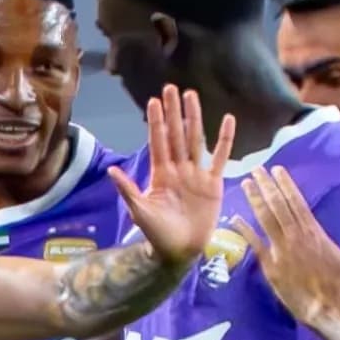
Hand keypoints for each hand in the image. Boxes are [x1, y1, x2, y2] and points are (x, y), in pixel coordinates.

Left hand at [109, 85, 235, 268]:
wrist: (180, 251)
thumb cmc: (157, 234)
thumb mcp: (140, 211)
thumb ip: (128, 190)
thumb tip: (111, 171)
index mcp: (161, 174)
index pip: (158, 142)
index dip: (157, 122)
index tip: (154, 101)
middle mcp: (179, 169)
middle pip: (176, 135)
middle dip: (174, 112)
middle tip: (171, 87)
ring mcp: (197, 175)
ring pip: (196, 140)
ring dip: (194, 118)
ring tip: (192, 96)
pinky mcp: (213, 184)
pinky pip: (221, 158)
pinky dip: (225, 140)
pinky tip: (229, 120)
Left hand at [235, 165, 339, 331]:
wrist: (328, 310)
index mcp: (314, 232)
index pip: (296, 201)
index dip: (285, 184)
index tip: (277, 170)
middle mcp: (295, 236)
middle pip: (278, 205)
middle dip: (266, 185)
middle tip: (257, 169)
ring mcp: (281, 250)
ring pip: (265, 219)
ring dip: (255, 200)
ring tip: (246, 184)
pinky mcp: (271, 266)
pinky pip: (256, 244)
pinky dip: (244, 230)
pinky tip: (235, 218)